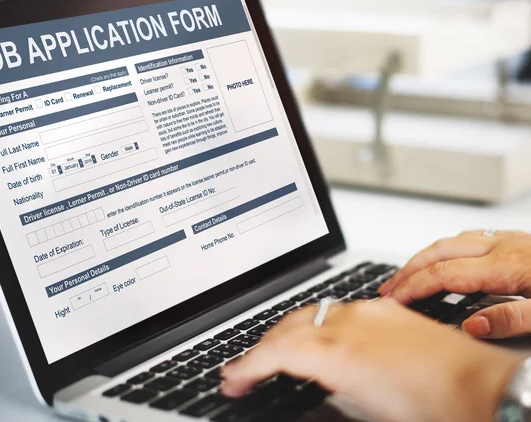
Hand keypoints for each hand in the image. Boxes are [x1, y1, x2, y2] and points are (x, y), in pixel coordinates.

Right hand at [221, 300, 520, 421]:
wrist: (483, 385)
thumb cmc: (434, 408)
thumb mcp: (364, 406)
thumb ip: (325, 385)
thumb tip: (303, 381)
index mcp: (338, 352)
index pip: (274, 352)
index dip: (246, 366)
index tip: (232, 379)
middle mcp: (348, 322)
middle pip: (285, 327)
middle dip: (258, 348)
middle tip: (244, 369)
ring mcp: (367, 309)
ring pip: (308, 312)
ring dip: (284, 332)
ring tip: (272, 353)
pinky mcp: (384, 307)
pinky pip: (335, 309)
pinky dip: (314, 323)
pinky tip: (314, 337)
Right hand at [379, 230, 530, 338]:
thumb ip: (511, 320)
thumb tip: (472, 326)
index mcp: (507, 265)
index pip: (444, 273)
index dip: (414, 286)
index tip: (394, 300)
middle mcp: (503, 247)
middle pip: (439, 251)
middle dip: (408, 270)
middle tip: (388, 288)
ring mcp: (509, 240)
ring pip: (452, 242)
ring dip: (424, 257)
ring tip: (408, 275)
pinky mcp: (517, 241)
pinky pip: (469, 239)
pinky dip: (446, 250)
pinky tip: (445, 261)